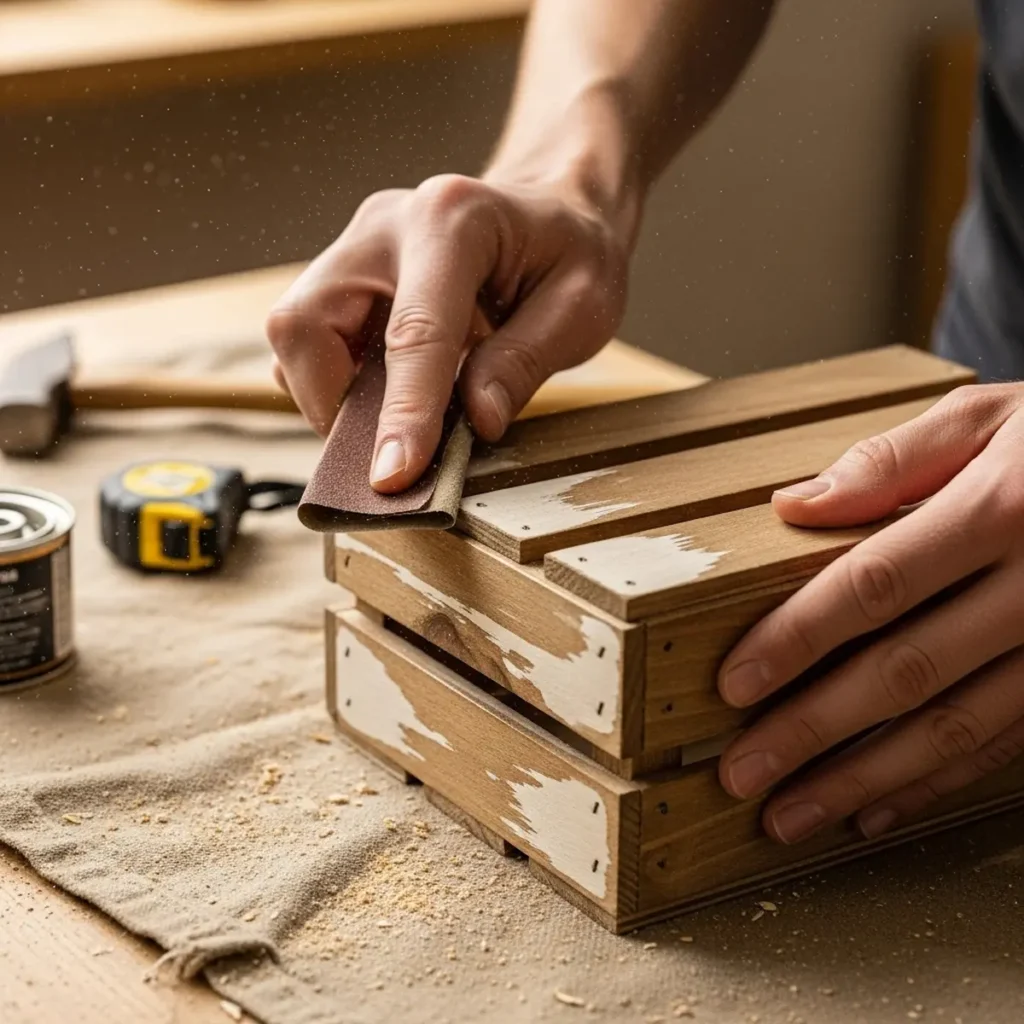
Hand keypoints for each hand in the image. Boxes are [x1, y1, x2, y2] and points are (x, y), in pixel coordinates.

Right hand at [265, 174, 628, 492]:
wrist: (549, 207)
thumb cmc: (569, 252)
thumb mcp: (582, 305)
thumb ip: (525, 361)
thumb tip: (476, 421)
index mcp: (453, 220)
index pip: (414, 333)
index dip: (402, 411)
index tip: (395, 476)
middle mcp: (385, 226)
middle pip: (306, 323)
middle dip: (332, 402)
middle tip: (387, 452)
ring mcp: (355, 248)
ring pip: (294, 334)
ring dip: (330, 396)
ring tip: (394, 423)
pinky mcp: (341, 274)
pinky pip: (309, 340)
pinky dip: (335, 383)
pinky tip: (386, 395)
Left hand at [716, 383, 1023, 843]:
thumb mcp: (990, 420)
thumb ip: (893, 460)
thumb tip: (795, 505)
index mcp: (1003, 509)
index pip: (877, 584)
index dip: (800, 638)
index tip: (734, 684)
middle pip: (907, 672)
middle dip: (815, 730)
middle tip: (741, 774)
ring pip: (956, 727)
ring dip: (865, 779)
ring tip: (791, 815)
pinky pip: (1004, 743)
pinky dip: (937, 783)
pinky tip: (877, 810)